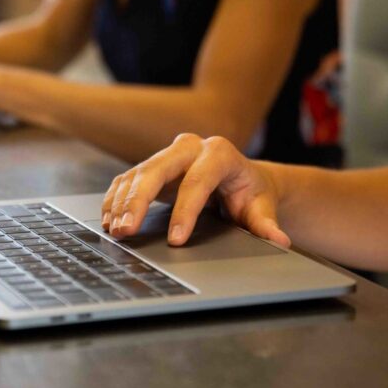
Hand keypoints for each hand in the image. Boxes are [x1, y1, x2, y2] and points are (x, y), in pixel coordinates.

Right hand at [102, 134, 290, 247]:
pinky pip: (127, 180)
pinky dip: (115, 200)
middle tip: (127, 231)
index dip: (184, 212)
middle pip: (157, 170)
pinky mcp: (152, 166)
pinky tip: (109, 219)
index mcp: (220, 153)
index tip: (175, 240)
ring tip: (115, 230)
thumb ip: (266, 223)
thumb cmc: (250, 194)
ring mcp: (168, 154)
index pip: (197, 182)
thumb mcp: (261, 207)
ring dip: (122, 203)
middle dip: (139, 201)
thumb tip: (278, 239)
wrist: (240, 179)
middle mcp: (190, 147)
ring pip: (138, 174)